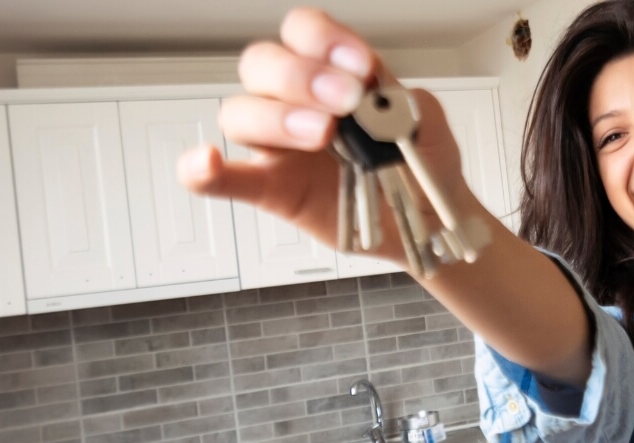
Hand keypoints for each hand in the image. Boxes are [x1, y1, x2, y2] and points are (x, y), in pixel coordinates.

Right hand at [175, 8, 473, 263]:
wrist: (430, 217)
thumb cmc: (421, 162)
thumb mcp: (422, 120)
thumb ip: (397, 101)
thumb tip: (373, 96)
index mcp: (329, 72)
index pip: (302, 33)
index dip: (323, 40)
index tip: (361, 67)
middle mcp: (295, 102)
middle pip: (261, 64)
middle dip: (300, 75)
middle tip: (344, 101)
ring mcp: (278, 146)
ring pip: (240, 112)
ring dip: (277, 116)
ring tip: (322, 134)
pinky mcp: (271, 191)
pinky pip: (224, 179)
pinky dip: (203, 171)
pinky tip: (206, 163)